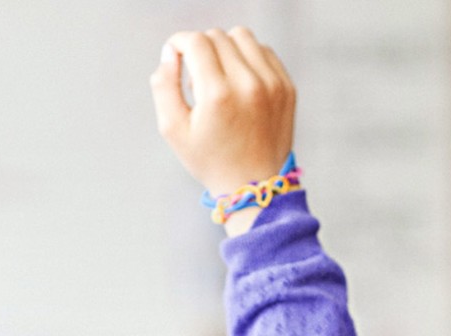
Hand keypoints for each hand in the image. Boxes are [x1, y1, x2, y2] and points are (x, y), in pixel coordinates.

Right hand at [150, 28, 296, 201]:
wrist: (254, 185)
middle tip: (195, 77)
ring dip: (224, 47)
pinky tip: (239, 81)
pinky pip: (263, 50)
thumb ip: (163, 86)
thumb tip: (170, 52)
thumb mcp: (173, 130)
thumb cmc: (209, 160)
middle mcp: (248, 84)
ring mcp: (272, 83)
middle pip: (217, 36)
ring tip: (218, 75)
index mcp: (218, 95)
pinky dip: (247, 57)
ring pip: (241, 36)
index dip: (178, 43)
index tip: (175, 56)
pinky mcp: (287, 86)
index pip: (195, 42)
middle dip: (199, 48)